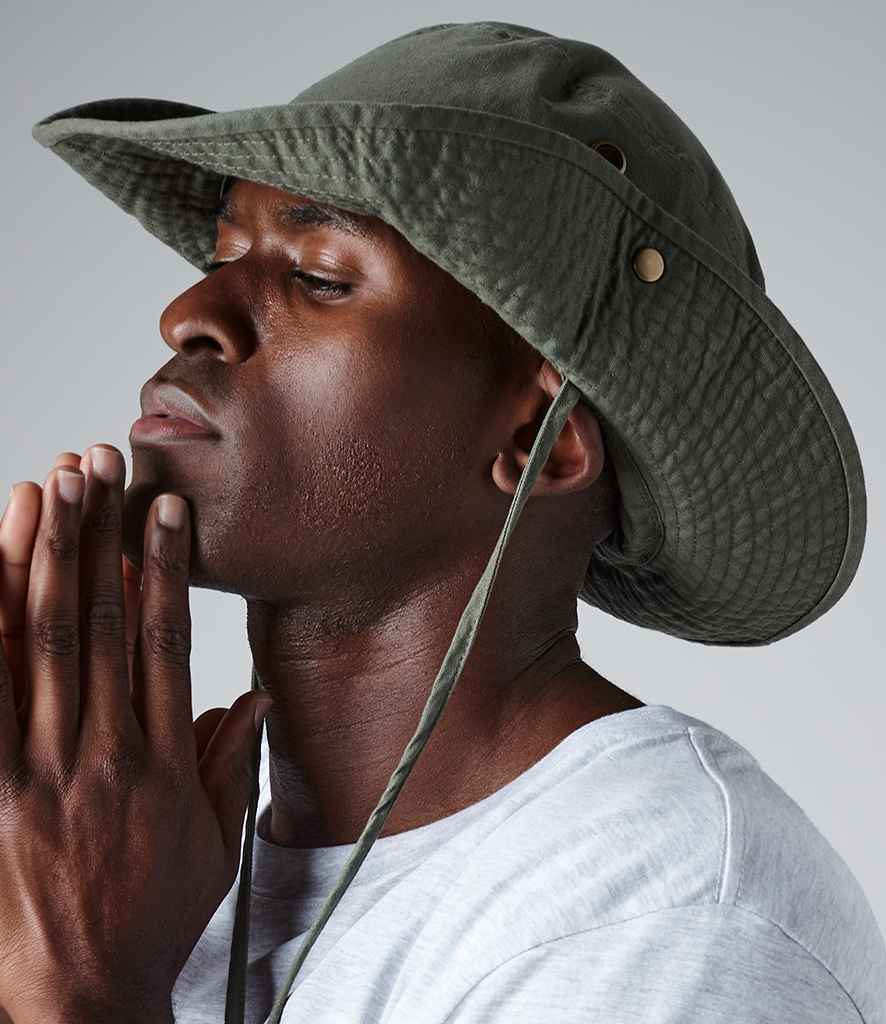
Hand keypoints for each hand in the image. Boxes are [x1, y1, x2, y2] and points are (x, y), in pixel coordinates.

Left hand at [0, 445, 272, 1021]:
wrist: (79, 1001)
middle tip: (96, 469)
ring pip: (37, 650)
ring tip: (42, 494)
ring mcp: (36, 775)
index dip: (162, 570)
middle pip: (96, 626)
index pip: (162, 642)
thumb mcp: (213, 848)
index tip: (163, 512)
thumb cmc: (149, 920)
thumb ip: (231, 767)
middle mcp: (100, 756)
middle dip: (95, 539)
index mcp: (160, 765)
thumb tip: (248, 701)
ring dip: (37, 564)